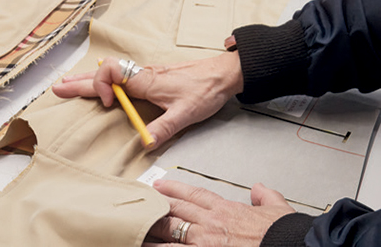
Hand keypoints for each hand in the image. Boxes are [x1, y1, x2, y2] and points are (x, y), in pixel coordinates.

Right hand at [52, 52, 243, 148]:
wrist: (223, 74)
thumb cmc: (205, 89)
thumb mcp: (185, 114)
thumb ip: (163, 128)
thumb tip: (144, 144)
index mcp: (146, 81)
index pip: (111, 73)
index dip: (101, 86)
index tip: (107, 104)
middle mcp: (142, 75)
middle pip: (103, 74)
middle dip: (79, 82)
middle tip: (59, 88)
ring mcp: (145, 75)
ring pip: (110, 74)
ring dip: (88, 79)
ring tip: (69, 85)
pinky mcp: (151, 77)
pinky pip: (119, 75)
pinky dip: (103, 79)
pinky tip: (100, 85)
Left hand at [144, 180, 294, 246]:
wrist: (290, 245)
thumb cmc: (283, 233)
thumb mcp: (277, 208)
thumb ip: (265, 196)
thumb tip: (259, 188)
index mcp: (226, 209)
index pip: (194, 194)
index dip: (174, 188)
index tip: (160, 184)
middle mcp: (211, 222)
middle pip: (175, 209)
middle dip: (155, 206)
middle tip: (139, 202)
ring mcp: (204, 241)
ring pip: (170, 230)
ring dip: (151, 228)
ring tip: (135, 226)